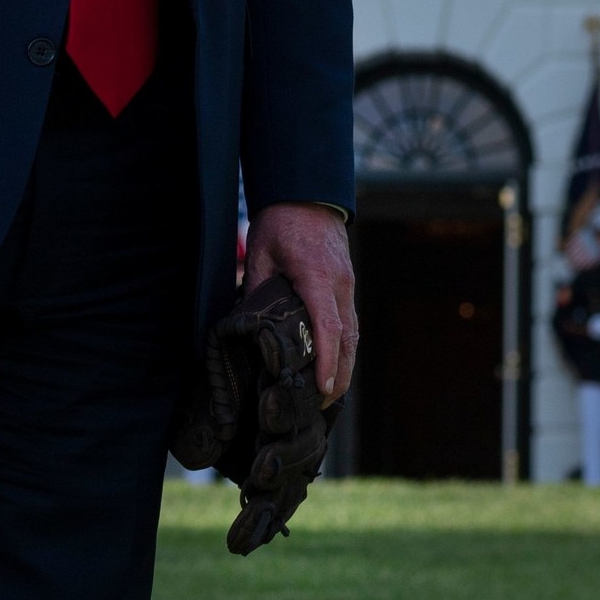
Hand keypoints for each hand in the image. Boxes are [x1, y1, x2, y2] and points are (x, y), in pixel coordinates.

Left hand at [247, 202, 356, 403]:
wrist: (308, 193)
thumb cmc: (280, 222)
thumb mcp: (260, 254)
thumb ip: (256, 291)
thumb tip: (245, 329)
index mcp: (316, 276)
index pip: (327, 326)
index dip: (327, 360)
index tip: (323, 388)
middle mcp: (340, 283)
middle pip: (348, 338)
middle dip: (340, 374)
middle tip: (323, 405)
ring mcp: (348, 284)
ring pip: (354, 332)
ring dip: (346, 364)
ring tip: (331, 394)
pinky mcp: (348, 284)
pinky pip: (351, 321)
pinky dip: (346, 347)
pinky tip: (336, 364)